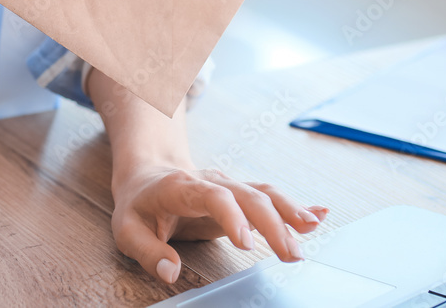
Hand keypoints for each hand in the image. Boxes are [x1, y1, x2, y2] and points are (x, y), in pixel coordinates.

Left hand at [110, 165, 327, 283]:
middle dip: (274, 223)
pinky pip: (269, 196)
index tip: (247, 245)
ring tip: (312, 232)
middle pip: (249, 195)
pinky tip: (319, 215)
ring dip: (290, 212)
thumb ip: (148, 252)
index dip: (233, 217)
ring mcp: (228, 185)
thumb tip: (171, 273)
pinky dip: (295, 206)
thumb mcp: (126, 230)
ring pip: (264, 192)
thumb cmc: (138, 204)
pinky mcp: (239, 195)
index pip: (214, 196)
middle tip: (291, 255)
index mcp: (182, 187)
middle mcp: (212, 181)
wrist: (148, 173)